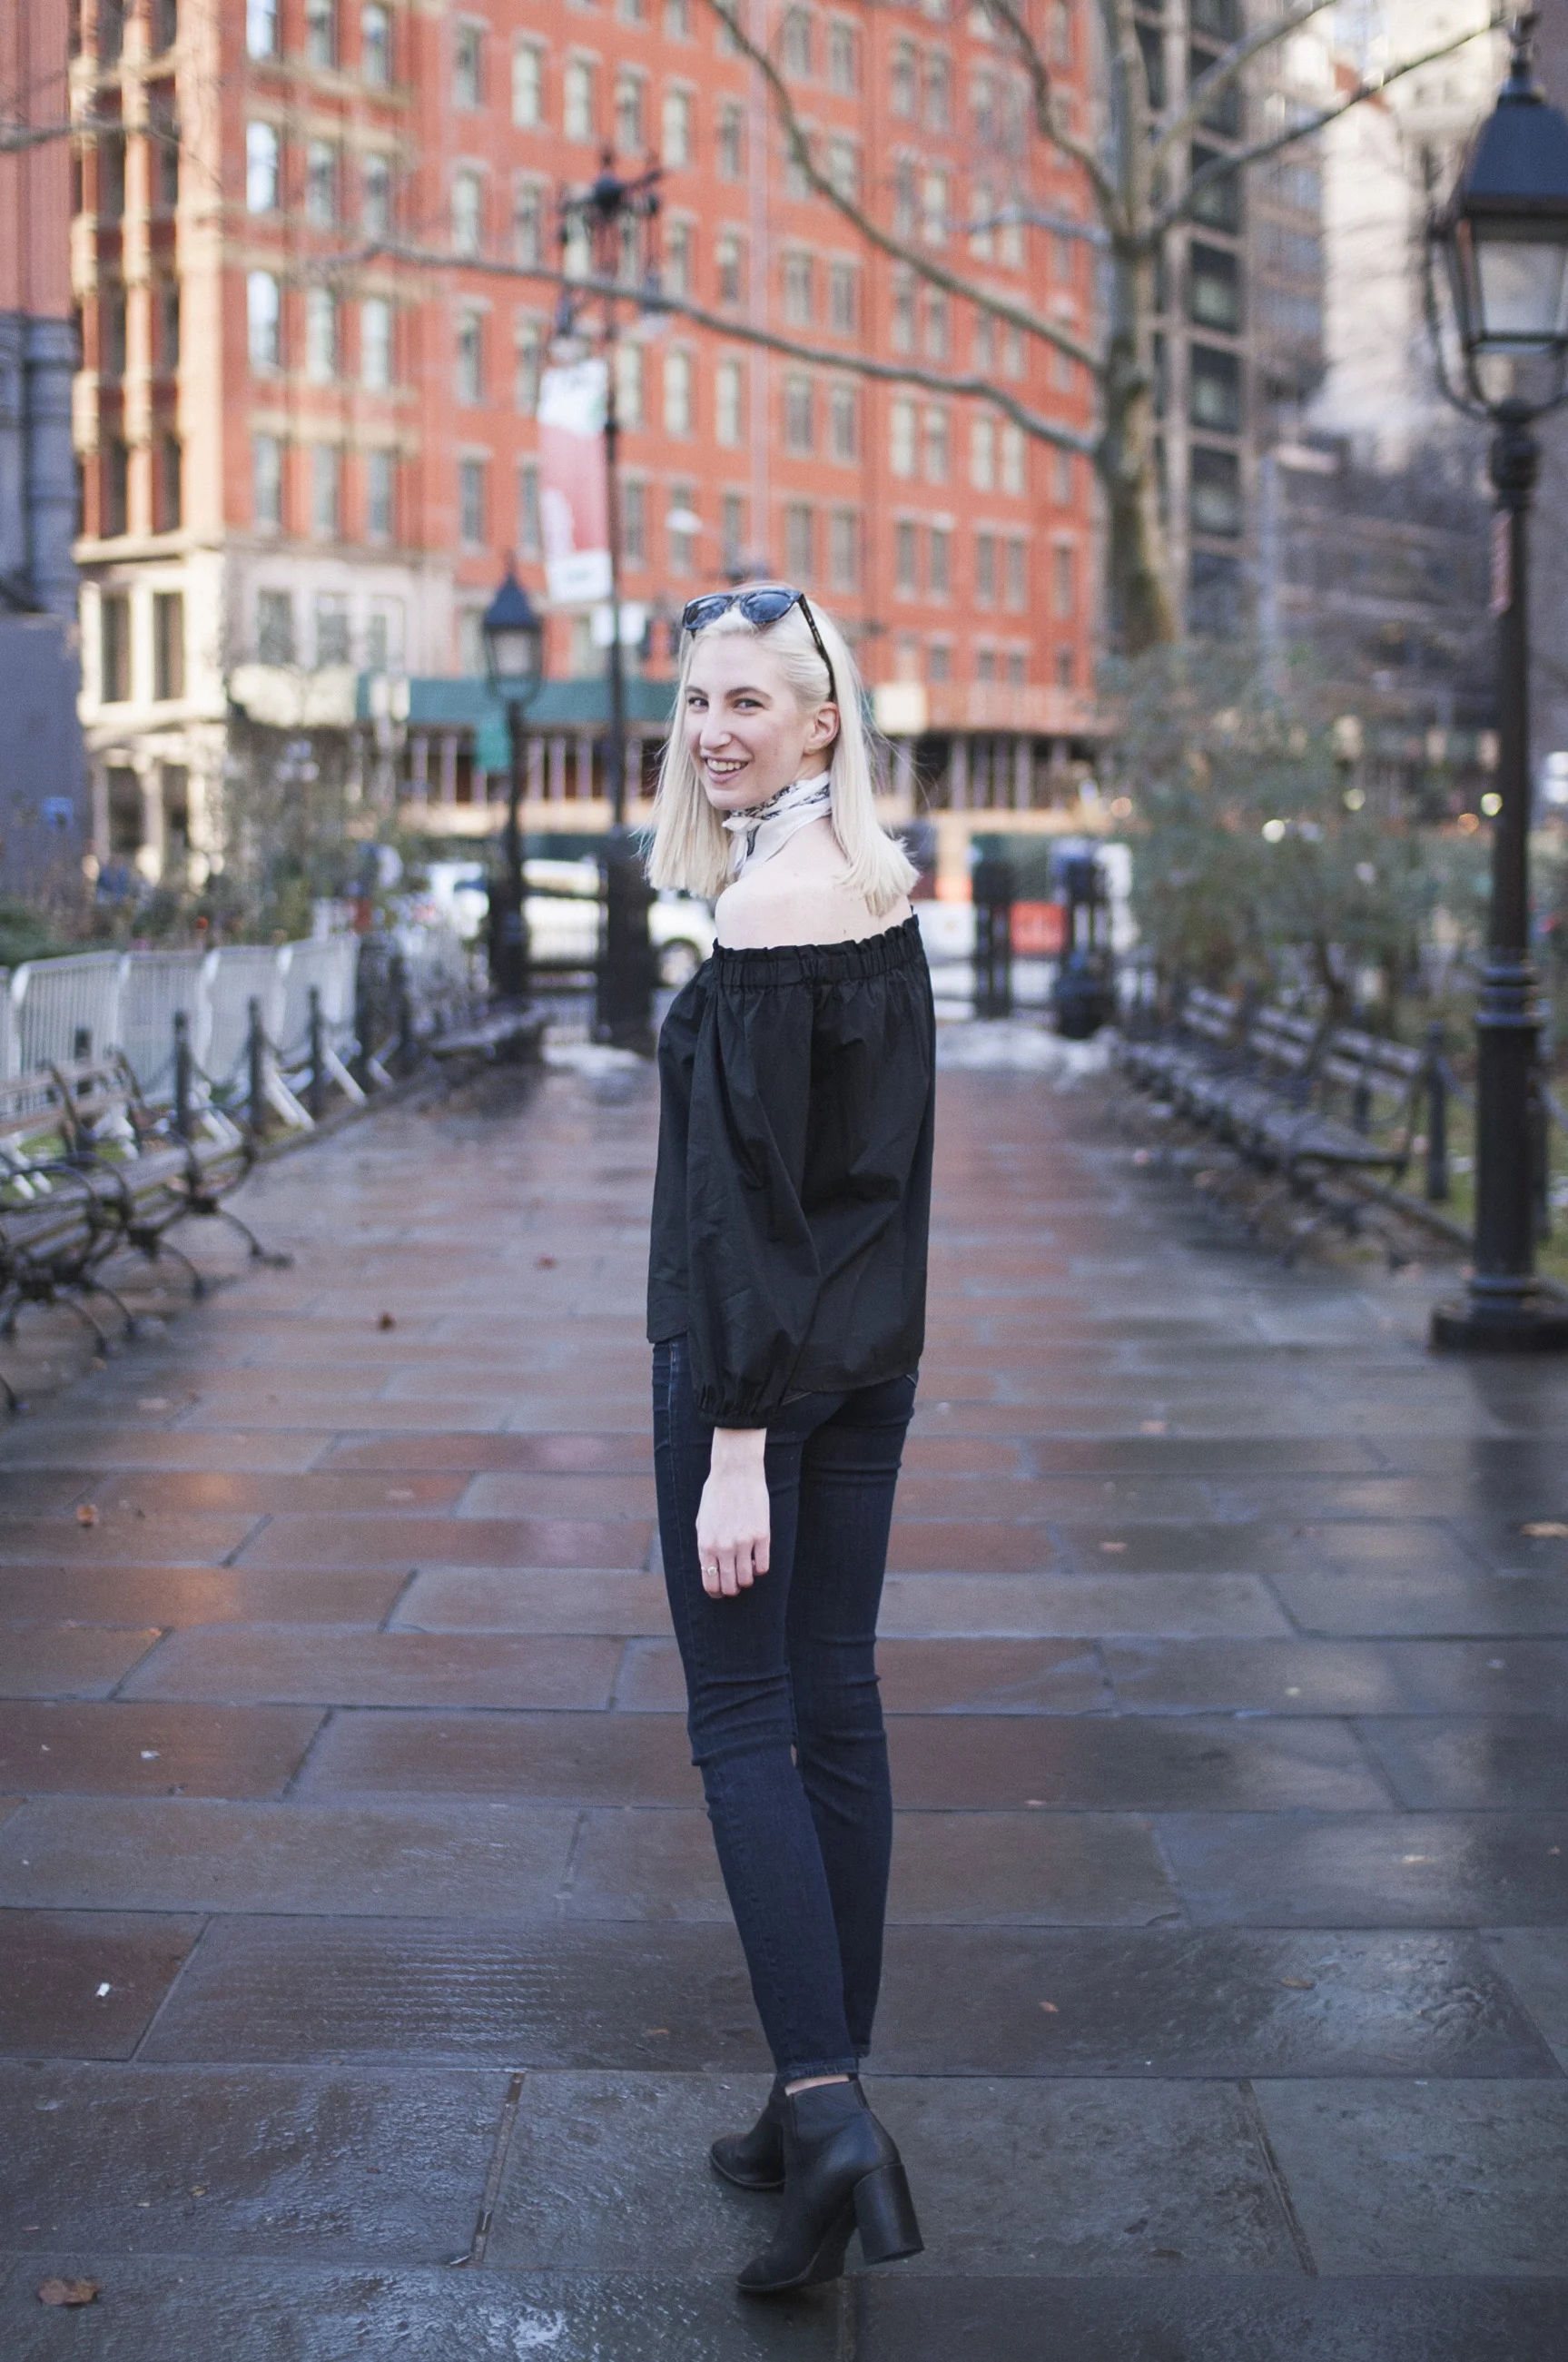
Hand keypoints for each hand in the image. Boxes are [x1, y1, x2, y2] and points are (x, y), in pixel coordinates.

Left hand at [695, 1427, 769, 1597]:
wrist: (735, 1472)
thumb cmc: (716, 1495)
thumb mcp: (702, 1522)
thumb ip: (705, 1547)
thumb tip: (711, 1569)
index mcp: (705, 1545)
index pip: (710, 1583)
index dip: (716, 1592)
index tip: (721, 1591)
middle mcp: (723, 1547)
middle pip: (729, 1586)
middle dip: (732, 1589)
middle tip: (735, 1584)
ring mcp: (744, 1542)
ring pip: (747, 1580)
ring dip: (746, 1580)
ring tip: (746, 1570)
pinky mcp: (762, 1536)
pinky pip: (763, 1566)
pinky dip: (760, 1568)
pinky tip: (757, 1559)